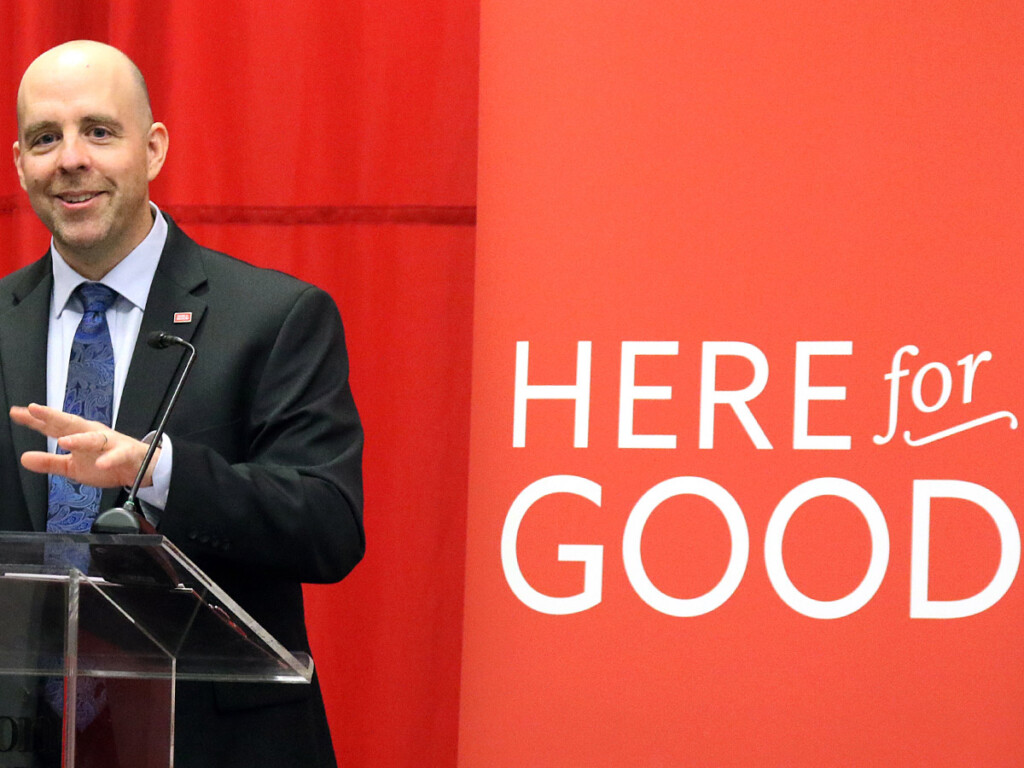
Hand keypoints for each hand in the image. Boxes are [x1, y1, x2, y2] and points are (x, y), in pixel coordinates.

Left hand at [9, 403, 158, 488]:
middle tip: (35, 410)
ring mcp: (110, 443)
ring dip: (79, 439)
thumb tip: (25, 458)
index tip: (17, 413)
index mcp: (78, 435)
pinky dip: (110, 459)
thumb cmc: (106, 461)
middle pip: (70, 423)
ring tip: (64, 442)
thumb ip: (49, 462)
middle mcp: (92, 434)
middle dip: (54, 416)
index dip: (35, 420)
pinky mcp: (125, 453)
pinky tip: (101, 465)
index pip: (54, 426)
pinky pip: (117, 455)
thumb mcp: (72, 467)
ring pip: (93, 438)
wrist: (139, 467)